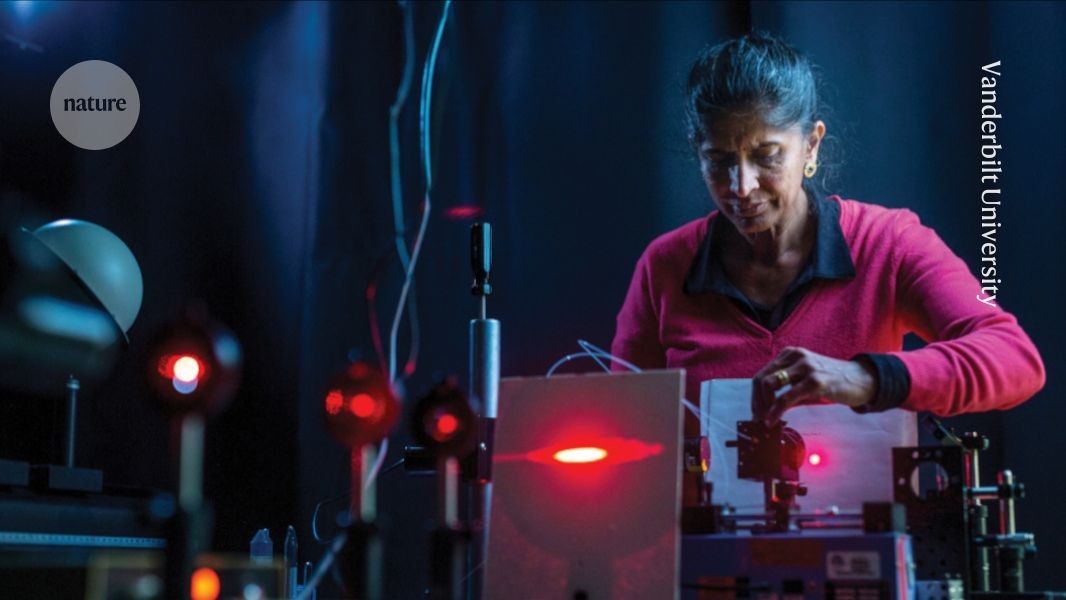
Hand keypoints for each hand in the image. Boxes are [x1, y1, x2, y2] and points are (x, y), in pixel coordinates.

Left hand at [751, 346, 876, 425]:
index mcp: (790, 354)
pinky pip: (786, 398)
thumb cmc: (831, 382)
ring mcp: (805, 367)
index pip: (761, 374)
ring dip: (763, 407)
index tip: (756, 412)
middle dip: (756, 402)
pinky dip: (775, 411)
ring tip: (766, 421)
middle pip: (761, 379)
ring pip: (769, 385)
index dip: (754, 396)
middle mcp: (795, 356)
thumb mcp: (804, 381)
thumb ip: (786, 390)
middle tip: (759, 419)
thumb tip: (766, 409)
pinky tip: (773, 421)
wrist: (861, 379)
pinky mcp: (815, 381)